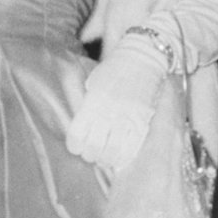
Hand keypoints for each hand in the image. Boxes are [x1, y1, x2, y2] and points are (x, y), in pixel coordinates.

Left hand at [65, 36, 167, 173]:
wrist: (142, 59)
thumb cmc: (114, 70)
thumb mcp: (93, 84)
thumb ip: (87, 106)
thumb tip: (82, 130)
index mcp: (92, 101)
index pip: (77, 135)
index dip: (75, 147)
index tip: (77, 147)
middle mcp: (108, 111)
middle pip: (93, 147)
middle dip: (90, 155)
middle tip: (91, 153)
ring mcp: (127, 117)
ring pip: (112, 151)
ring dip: (106, 158)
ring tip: (105, 157)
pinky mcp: (143, 120)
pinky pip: (132, 147)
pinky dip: (123, 157)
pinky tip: (120, 158)